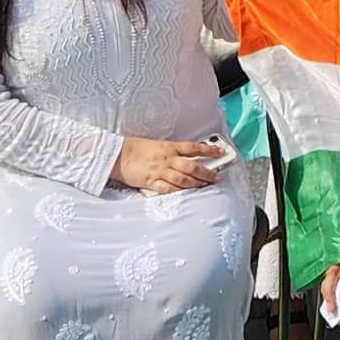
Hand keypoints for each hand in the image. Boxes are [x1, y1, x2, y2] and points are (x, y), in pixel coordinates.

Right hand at [114, 136, 231, 193]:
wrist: (118, 155)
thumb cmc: (136, 148)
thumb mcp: (157, 145)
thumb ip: (171, 151)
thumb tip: (186, 156)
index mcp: (169, 147)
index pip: (194, 148)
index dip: (209, 150)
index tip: (221, 152)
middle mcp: (167, 159)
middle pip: (192, 166)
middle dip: (206, 172)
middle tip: (216, 177)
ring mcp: (160, 171)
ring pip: (183, 178)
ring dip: (196, 183)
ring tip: (206, 185)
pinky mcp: (151, 182)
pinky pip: (167, 188)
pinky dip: (178, 191)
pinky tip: (186, 194)